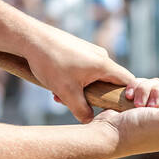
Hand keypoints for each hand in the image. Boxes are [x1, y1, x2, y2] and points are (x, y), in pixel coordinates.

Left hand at [23, 28, 158, 122]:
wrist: (31, 38)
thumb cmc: (51, 63)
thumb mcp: (66, 92)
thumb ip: (82, 110)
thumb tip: (89, 120)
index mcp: (104, 65)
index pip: (128, 82)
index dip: (126, 98)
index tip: (117, 109)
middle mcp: (101, 56)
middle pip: (109, 81)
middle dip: (95, 96)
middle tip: (79, 104)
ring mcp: (89, 51)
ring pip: (93, 76)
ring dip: (80, 89)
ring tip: (60, 94)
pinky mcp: (78, 49)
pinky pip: (84, 69)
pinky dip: (74, 79)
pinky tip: (56, 83)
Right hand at [94, 89, 158, 157]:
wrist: (108, 132)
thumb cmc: (137, 131)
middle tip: (150, 105)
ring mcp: (152, 112)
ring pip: (158, 86)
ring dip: (146, 91)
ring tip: (136, 103)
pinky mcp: (139, 103)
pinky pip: (144, 86)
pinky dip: (137, 88)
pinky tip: (128, 96)